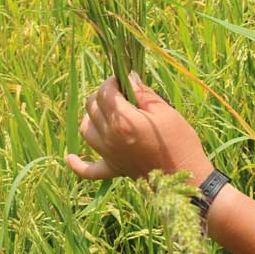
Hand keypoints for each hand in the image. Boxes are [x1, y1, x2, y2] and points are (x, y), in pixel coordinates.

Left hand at [65, 72, 213, 184]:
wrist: (184, 175)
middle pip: (92, 107)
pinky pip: (87, 169)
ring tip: (105, 111)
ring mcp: (109, 154)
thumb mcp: (165, 111)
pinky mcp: (113, 169)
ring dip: (90, 116)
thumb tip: (130, 78)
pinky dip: (77, 164)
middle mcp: (110, 137)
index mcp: (123, 120)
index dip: (112, 81)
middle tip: (118, 92)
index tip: (123, 78)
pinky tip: (70, 157)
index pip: (105, 92)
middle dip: (102, 94)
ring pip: (85, 130)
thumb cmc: (179, 140)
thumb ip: (144, 93)